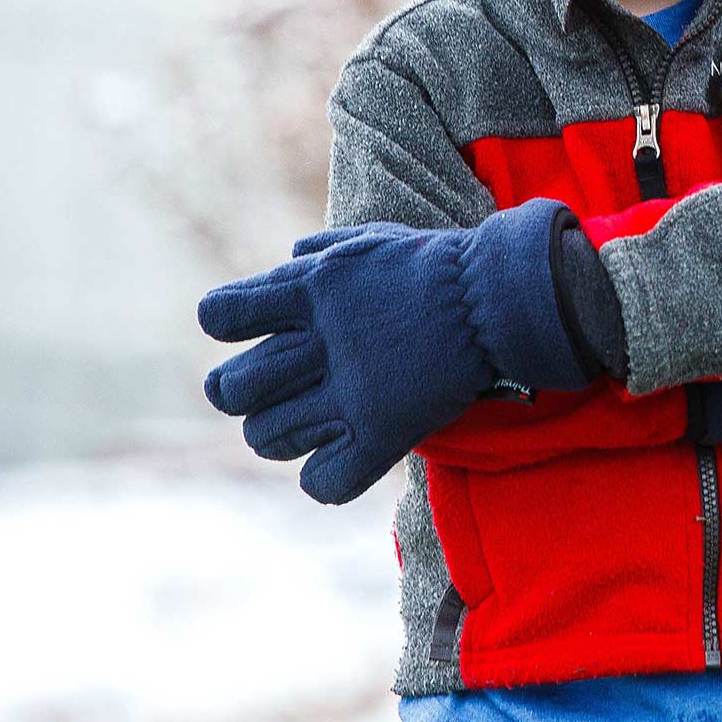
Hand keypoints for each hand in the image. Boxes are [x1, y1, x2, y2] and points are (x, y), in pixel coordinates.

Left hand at [197, 198, 595, 504]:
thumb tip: (290, 257)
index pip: (218, 315)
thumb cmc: (443, 265)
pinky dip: (326, 477)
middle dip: (241, 395)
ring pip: (265, 438)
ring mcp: (351, 392)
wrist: (503, 296)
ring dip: (280, 436)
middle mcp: (320, 342)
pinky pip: (323, 481)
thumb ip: (324, 251)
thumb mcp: (376, 240)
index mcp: (312, 288)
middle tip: (274, 393)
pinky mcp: (385, 432)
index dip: (226, 327)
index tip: (253, 331)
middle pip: (230, 389)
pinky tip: (344, 457)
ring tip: (311, 425)